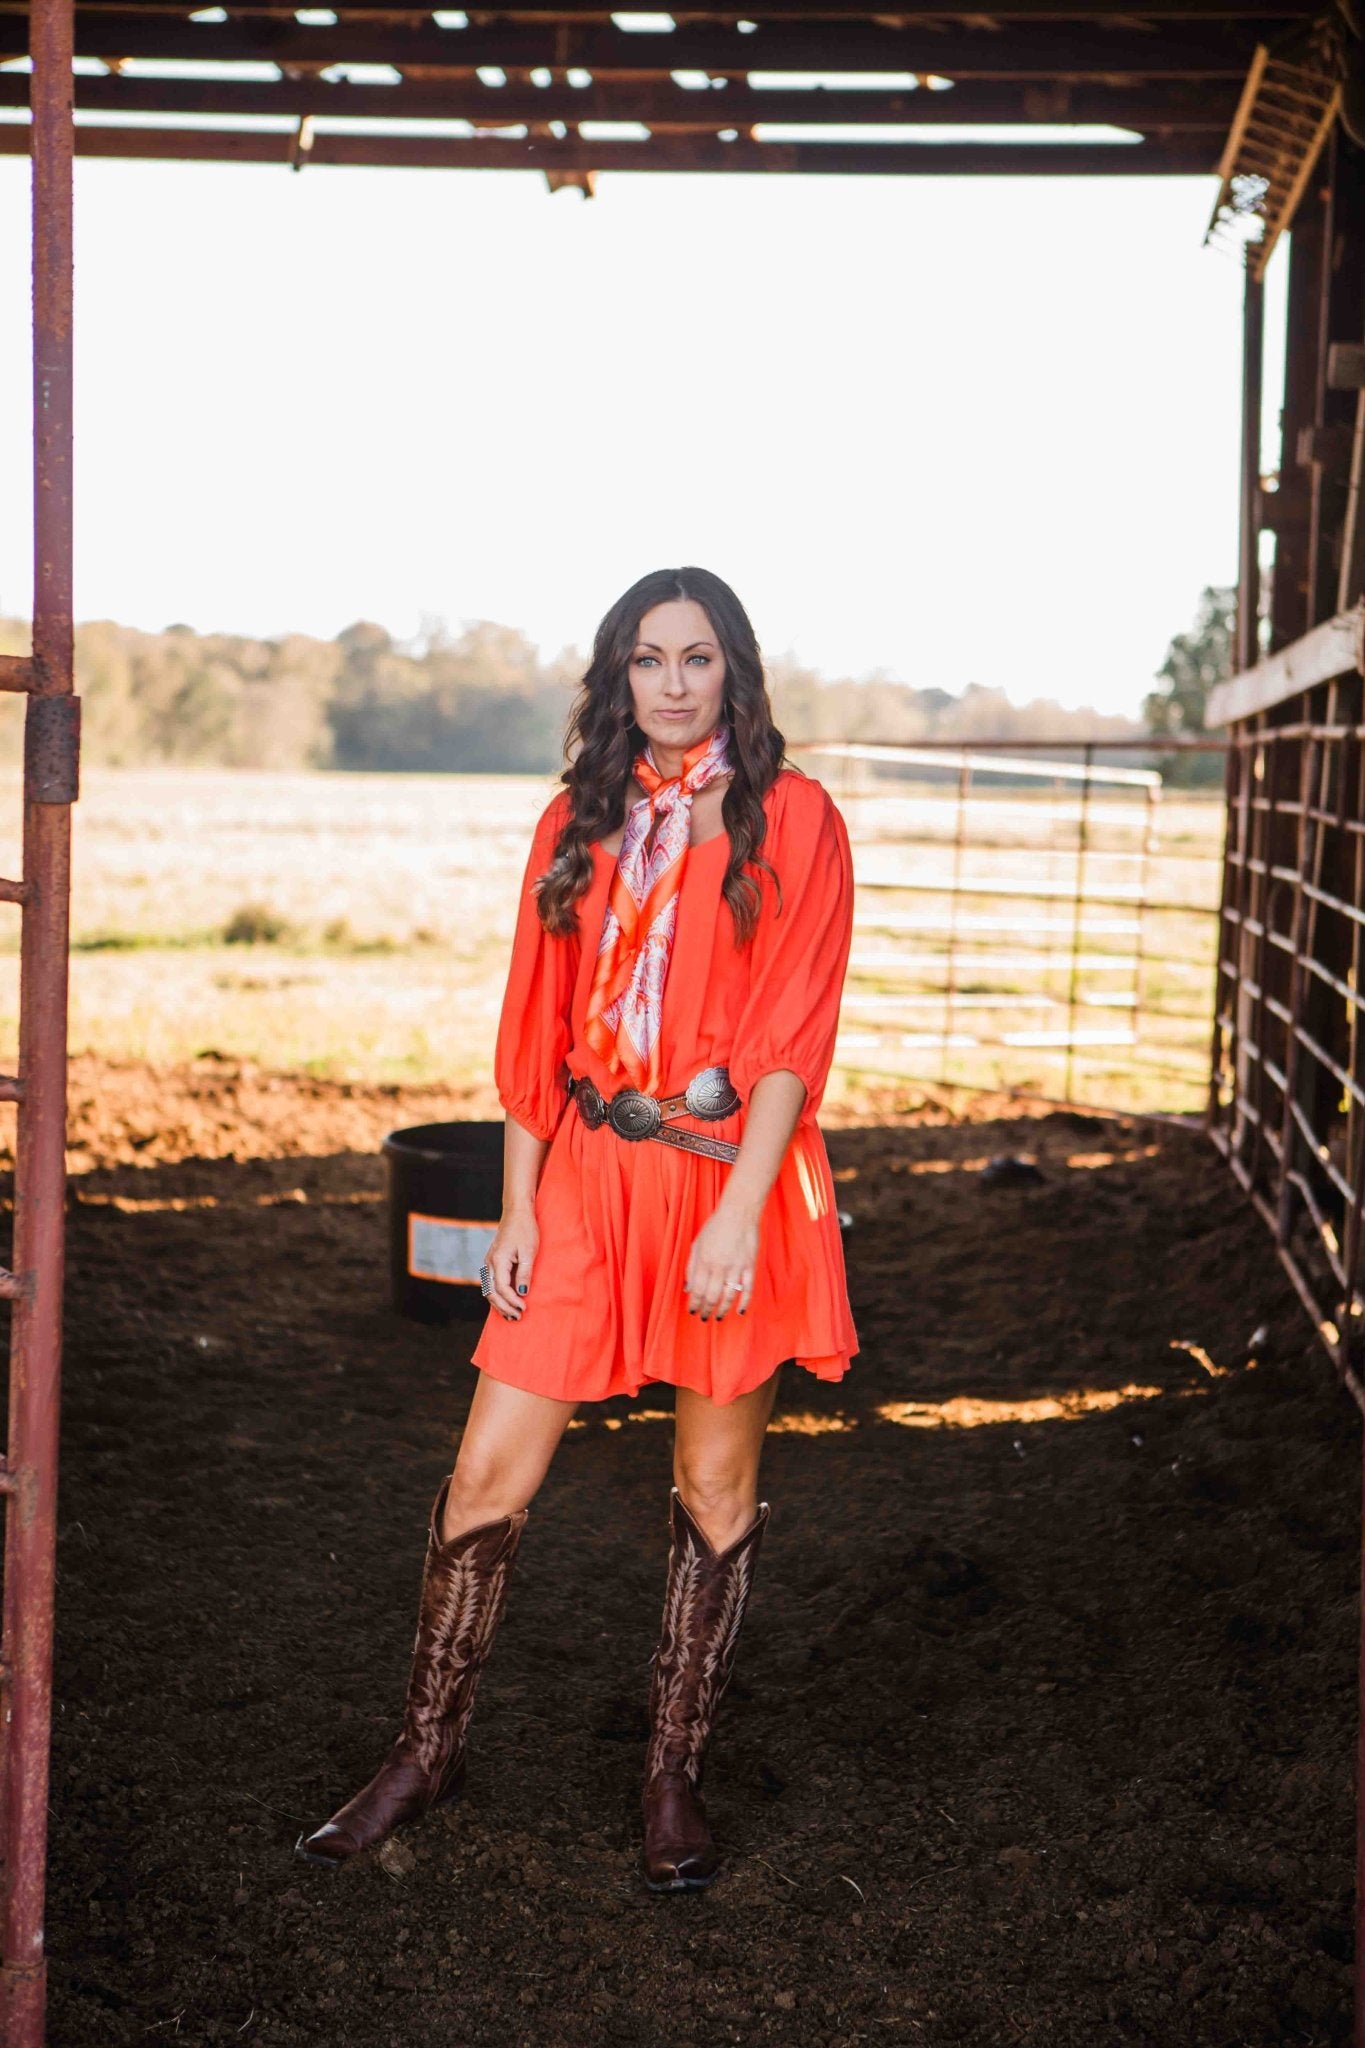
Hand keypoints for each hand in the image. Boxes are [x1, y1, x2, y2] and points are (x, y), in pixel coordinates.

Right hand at [484, 1204, 536, 1320]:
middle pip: (491, 1293)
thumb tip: (523, 1293)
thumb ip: (524, 1273)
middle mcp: (489, 1263)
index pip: (502, 1288)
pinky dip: (497, 1296)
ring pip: (489, 1290)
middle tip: (517, 1317)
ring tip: (511, 1315)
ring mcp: (489, 1262)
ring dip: (499, 1304)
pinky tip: (506, 1302)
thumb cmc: (525, 1229)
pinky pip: (491, 1284)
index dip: (513, 1301)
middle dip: (504, 1307)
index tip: (524, 1308)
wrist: (516, 1212)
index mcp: (498, 1260)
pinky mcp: (492, 1262)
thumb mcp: (528, 1251)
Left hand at [685, 1200, 757, 1320]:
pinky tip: (740, 1311)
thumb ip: (691, 1267)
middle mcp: (719, 1266)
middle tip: (704, 1318)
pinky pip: (748, 1289)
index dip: (694, 1304)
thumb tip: (687, 1288)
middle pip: (711, 1296)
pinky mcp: (750, 1266)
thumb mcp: (697, 1244)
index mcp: (703, 1261)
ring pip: (728, 1296)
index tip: (693, 1311)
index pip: (697, 1290)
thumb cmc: (715, 1227)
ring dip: (722, 1310)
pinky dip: (744, 1302)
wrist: (738, 1213)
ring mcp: (736, 1267)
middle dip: (706, 1310)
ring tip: (718, 1317)